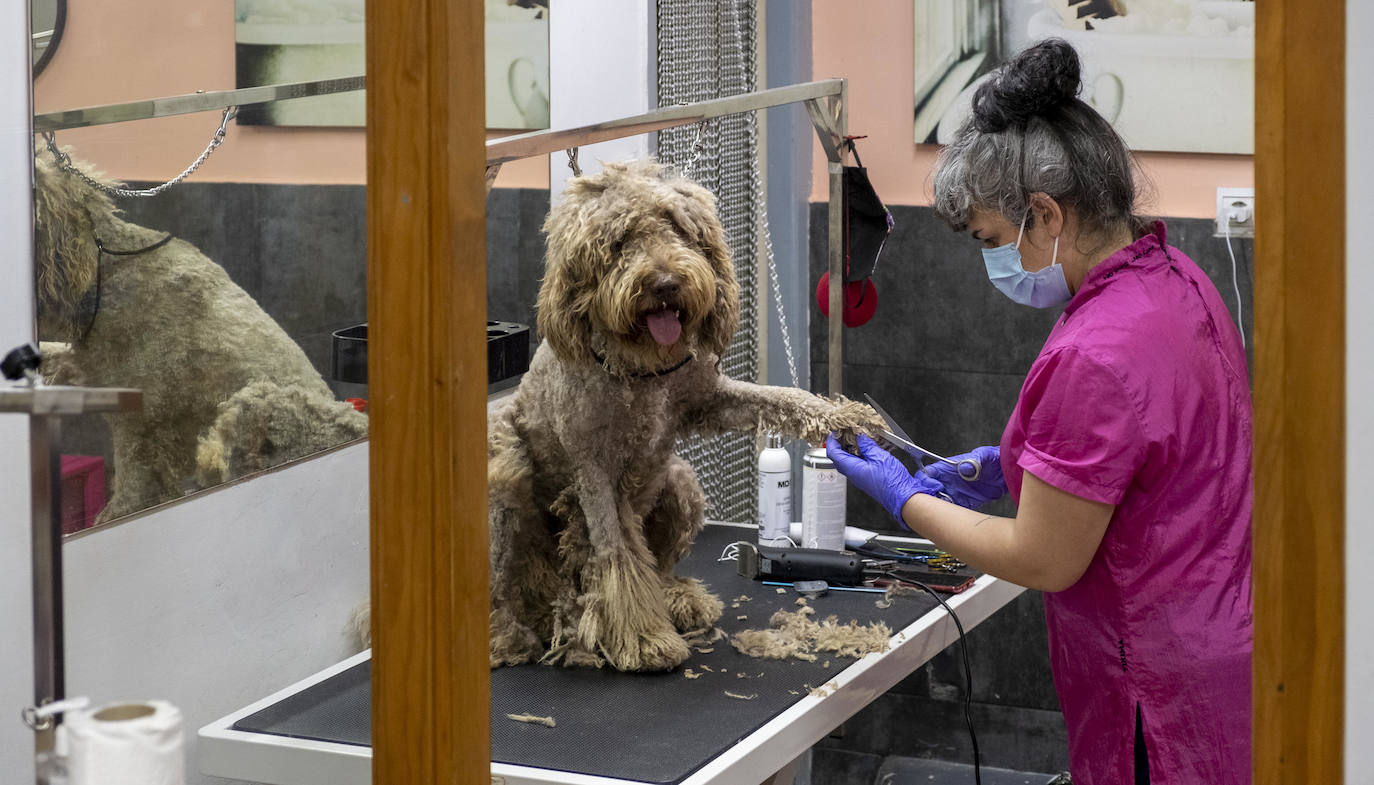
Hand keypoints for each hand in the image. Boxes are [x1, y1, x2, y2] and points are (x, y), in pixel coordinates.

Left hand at [825, 434, 941, 523]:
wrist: (904, 498)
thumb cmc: (892, 482)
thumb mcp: (879, 457)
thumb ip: (867, 445)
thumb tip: (860, 436)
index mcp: (851, 468)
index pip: (833, 453)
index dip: (832, 440)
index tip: (835, 430)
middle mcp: (853, 474)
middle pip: (839, 456)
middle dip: (840, 443)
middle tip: (846, 432)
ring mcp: (860, 477)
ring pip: (850, 460)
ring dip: (851, 447)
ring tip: (859, 436)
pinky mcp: (868, 478)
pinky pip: (859, 464)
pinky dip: (861, 453)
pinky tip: (870, 447)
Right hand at [923, 446, 1005, 508]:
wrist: (1008, 470)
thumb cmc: (994, 458)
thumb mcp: (985, 455)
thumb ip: (975, 459)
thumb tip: (965, 467)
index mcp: (950, 467)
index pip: (930, 473)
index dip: (926, 481)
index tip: (932, 487)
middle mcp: (951, 480)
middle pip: (932, 490)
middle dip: (930, 498)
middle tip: (935, 505)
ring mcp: (958, 492)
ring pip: (942, 502)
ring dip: (941, 509)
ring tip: (945, 513)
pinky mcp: (968, 502)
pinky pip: (956, 510)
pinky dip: (954, 516)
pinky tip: (956, 517)